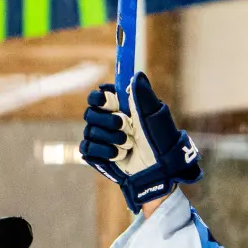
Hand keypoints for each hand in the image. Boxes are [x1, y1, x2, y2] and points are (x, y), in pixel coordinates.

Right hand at [80, 72, 202, 212]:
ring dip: (112, 138)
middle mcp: (108, 121)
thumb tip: (136, 75)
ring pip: (90, 130)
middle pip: (91, 112)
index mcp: (121, 109)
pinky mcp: (96, 155)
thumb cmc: (160, 145)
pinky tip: (119, 155)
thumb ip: (143, 97)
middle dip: (110, 121)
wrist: (158, 173)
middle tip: (127, 127)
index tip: (107, 100)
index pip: (99, 96)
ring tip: (129, 145)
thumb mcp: (154, 119)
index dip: (100, 97)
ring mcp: (101, 138)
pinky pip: (87, 147)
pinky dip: (104, 151)